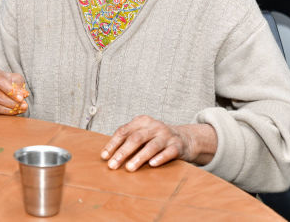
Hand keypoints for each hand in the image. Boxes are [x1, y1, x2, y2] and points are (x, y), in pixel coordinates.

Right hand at [0, 66, 29, 114]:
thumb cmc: (3, 79)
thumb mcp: (12, 77)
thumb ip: (19, 84)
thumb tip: (24, 94)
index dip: (10, 91)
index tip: (21, 98)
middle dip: (11, 102)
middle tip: (22, 105)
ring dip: (8, 110)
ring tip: (19, 109)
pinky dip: (3, 113)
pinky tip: (12, 112)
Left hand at [100, 115, 216, 170]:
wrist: (186, 138)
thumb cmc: (157, 138)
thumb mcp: (143, 134)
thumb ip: (128, 140)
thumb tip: (108, 155)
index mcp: (141, 121)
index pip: (123, 131)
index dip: (112, 144)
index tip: (104, 156)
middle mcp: (154, 126)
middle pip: (135, 138)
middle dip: (122, 152)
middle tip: (113, 165)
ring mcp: (166, 136)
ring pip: (151, 146)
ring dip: (139, 157)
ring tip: (129, 168)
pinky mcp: (177, 146)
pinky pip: (168, 152)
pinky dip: (159, 158)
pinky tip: (152, 164)